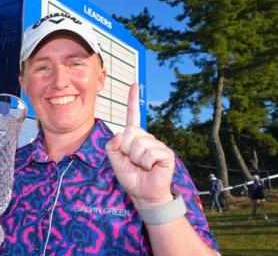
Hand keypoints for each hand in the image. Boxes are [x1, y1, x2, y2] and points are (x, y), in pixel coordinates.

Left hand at [105, 83, 174, 207]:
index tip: (134, 84)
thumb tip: (119, 134)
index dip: (133, 100)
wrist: (143, 194)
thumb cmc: (130, 177)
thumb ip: (111, 147)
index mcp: (133, 136)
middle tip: (132, 162)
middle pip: (129, 134)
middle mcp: (146, 137)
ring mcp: (157, 144)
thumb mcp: (114, 161)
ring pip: (138, 145)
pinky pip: (149, 153)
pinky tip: (150, 168)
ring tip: (141, 166)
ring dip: (135, 159)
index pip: (133, 115)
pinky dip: (145, 163)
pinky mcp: (166, 154)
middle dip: (126, 151)